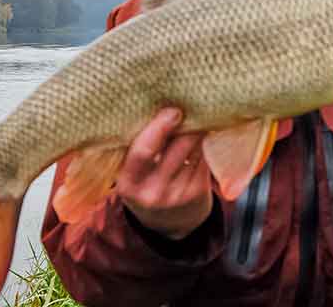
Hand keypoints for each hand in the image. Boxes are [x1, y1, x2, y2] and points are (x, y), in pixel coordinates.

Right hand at [116, 107, 212, 239]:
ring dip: (197, 130)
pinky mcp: (198, 193)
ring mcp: (178, 194)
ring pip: (193, 149)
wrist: (168, 226)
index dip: (160, 127)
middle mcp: (154, 192)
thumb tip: (158, 107)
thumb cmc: (146, 186)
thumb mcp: (132, 175)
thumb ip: (138, 149)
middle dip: (185, 124)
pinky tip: (202, 135)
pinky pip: (203, 158)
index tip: (172, 111)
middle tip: (187, 108)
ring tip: (195, 117)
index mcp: (129, 183)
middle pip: (177, 146)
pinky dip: (203, 143)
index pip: (143, 151)